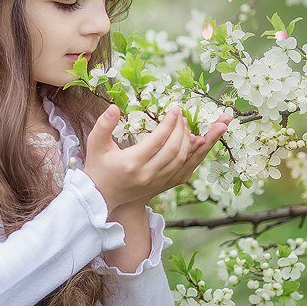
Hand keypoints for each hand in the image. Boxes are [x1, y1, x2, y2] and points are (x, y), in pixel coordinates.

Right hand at [83, 104, 232, 212]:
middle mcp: (148, 175)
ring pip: (185, 161)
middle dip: (184, 129)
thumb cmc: (98, 167)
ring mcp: (158, 183)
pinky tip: (204, 142)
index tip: (175, 109)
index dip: (170, 123)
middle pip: (175, 150)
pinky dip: (197, 156)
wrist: (101, 198)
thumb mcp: (95, 144)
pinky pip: (186, 171)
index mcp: (132, 163)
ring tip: (211, 125)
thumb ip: (103, 125)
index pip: (158, 140)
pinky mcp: (164, 186)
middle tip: (184, 114)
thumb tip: (115, 108)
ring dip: (198, 142)